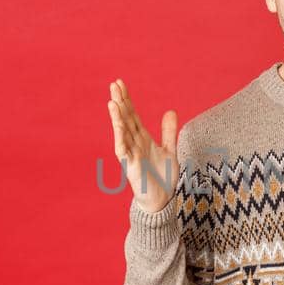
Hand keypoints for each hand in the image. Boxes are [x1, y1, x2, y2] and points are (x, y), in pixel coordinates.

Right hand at [107, 79, 178, 212]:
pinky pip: (123, 149)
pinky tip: (118, 124)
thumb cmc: (163, 177)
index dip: (127, 99)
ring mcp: (131, 154)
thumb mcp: (170, 150)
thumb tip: (171, 110)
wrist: (162, 200)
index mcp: (143, 138)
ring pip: (122, 132)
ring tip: (112, 101)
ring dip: (117, 117)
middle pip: (125, 119)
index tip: (120, 83)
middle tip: (113, 84)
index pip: (132, 115)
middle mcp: (134, 144)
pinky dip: (120, 136)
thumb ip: (169, 131)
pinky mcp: (131, 165)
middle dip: (120, 102)